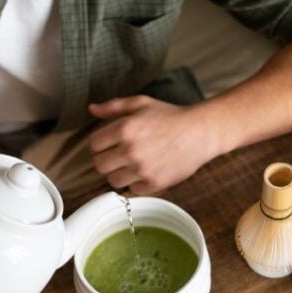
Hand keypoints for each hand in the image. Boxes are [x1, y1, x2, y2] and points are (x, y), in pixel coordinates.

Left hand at [88, 96, 218, 194]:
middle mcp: (130, 150)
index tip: (109, 143)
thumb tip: (91, 109)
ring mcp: (142, 169)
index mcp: (124, 129)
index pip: (94, 145)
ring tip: (131, 164)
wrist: (200, 132)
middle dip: (106, 159)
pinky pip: (132, 189)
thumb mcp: (141, 104)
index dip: (100, 143)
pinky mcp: (154, 183)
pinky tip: (145, 170)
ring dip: (119, 173)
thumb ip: (113, 106)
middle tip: (118, 154)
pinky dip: (136, 182)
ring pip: (113, 180)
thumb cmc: (171, 116)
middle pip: (99, 165)